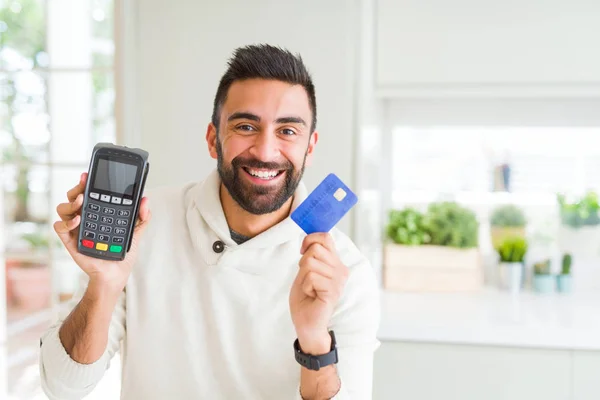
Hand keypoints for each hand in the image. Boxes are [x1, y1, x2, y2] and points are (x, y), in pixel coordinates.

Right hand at [54, 172, 150, 295]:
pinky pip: (59, 227)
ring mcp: (76, 229)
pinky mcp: (70, 241)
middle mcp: (85, 218)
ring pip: (62, 208)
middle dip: (76, 188)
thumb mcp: (136, 232)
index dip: (86, 183)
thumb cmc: (122, 253)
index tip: (88, 174)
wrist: (115, 275)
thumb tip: (146, 200)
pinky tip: (78, 220)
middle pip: (72, 197)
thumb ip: (142, 217)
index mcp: (98, 213)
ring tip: (82, 202)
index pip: (89, 193)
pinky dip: (66, 222)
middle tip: (84, 186)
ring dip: (70, 203)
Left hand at [289, 233, 348, 354]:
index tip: (302, 252)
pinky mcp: (333, 290)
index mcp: (336, 262)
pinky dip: (305, 286)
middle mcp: (341, 269)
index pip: (326, 237)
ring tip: (310, 289)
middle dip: (304, 263)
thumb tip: (310, 237)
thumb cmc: (305, 298)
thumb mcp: (306, 270)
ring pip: (310, 262)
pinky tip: (312, 295)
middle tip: (307, 280)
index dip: (309, 240)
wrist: (306, 323)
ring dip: (304, 277)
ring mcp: (339, 280)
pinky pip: (311, 277)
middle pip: (315, 248)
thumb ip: (311, 254)